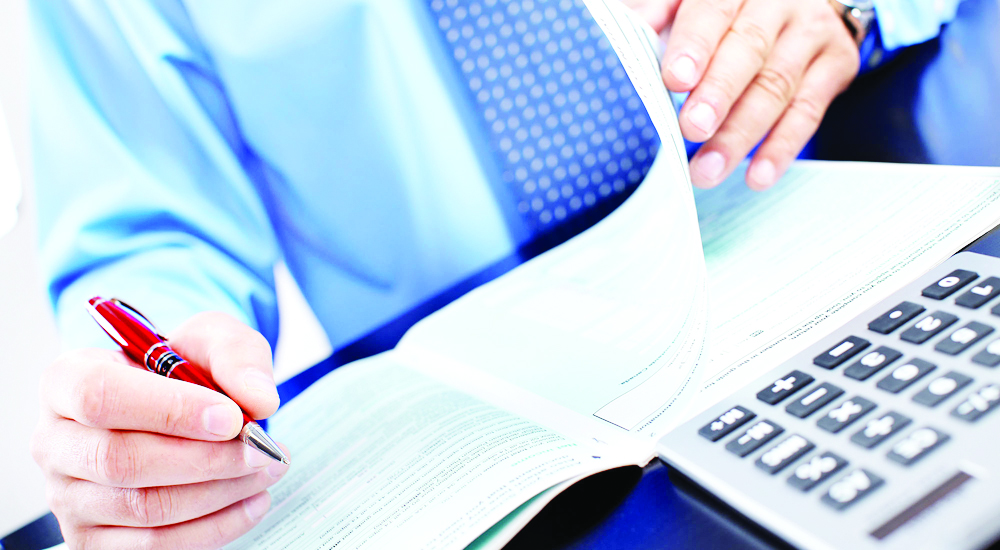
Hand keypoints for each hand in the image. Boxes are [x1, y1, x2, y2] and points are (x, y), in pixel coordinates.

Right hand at [31, 312, 288, 548]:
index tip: (231, 417)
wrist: (176, 406)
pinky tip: (251, 501)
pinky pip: (155, 545)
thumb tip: (259, 400)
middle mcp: (55, 442)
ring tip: (265, 469)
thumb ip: (237, 356)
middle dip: (205, 459)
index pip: (101, 396)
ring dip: (218, 493)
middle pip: (122, 461)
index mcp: (67, 380)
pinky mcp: (93, 539)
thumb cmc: (183, 368)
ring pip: (143, 508)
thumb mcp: (211, 339)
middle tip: (260, 449)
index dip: (170, 410)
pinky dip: (215, 527)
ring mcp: (67, 497)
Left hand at [625, 0, 859, 189]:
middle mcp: (779, 1)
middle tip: (692, 129)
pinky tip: (758, 175)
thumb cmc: (726, 7)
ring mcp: (811, 32)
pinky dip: (782, 147)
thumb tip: (623, 37)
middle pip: (748, 50)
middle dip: (719, 94)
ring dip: (741, 134)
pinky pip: (809, 111)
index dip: (694, 45)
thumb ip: (656, 14)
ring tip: (708, 169)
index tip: (674, 79)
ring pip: (776, 86)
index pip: (712, 11)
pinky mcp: (836, 64)